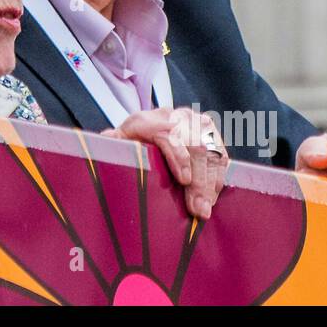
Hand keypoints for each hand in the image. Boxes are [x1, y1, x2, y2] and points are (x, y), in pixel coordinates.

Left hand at [104, 107, 228, 220]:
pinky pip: (220, 154)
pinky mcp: (210, 132)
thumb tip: (106, 140)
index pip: (170, 134)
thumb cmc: (131, 142)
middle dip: (199, 179)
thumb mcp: (118, 142)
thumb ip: (113, 144)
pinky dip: (218, 177)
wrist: (149, 124)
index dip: (178, 156)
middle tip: (199, 209)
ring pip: (211, 151)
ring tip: (207, 208)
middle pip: (195, 146)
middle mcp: (175, 117)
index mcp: (148, 120)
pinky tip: (213, 197)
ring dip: (211, 182)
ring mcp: (195, 123)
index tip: (184, 180)